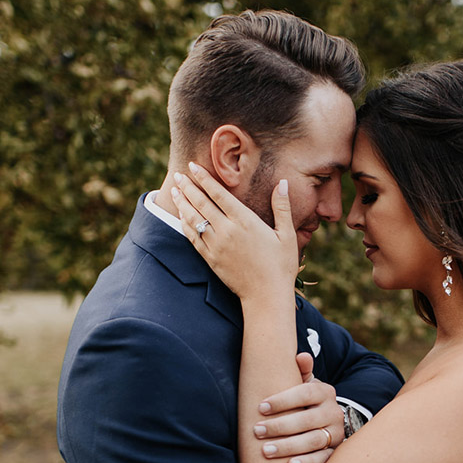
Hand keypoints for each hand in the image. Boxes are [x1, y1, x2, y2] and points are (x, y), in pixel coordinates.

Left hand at [171, 163, 299, 299]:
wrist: (266, 296)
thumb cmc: (281, 266)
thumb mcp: (287, 235)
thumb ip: (282, 207)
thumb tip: (283, 183)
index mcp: (245, 221)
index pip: (219, 194)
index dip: (204, 179)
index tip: (193, 166)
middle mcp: (227, 231)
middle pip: (201, 204)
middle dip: (188, 187)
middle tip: (177, 174)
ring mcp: (216, 246)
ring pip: (193, 219)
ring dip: (182, 203)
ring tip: (175, 191)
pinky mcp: (210, 259)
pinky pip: (192, 238)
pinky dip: (185, 225)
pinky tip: (181, 216)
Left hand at [253, 353, 344, 462]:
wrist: (326, 423)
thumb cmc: (305, 402)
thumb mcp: (305, 384)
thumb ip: (300, 371)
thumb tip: (301, 356)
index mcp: (325, 392)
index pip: (305, 393)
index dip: (283, 400)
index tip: (260, 407)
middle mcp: (334, 412)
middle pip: (307, 419)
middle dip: (280, 426)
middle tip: (256, 431)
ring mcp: (336, 433)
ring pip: (313, 440)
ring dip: (288, 446)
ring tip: (266, 451)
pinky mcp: (335, 452)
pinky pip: (323, 459)